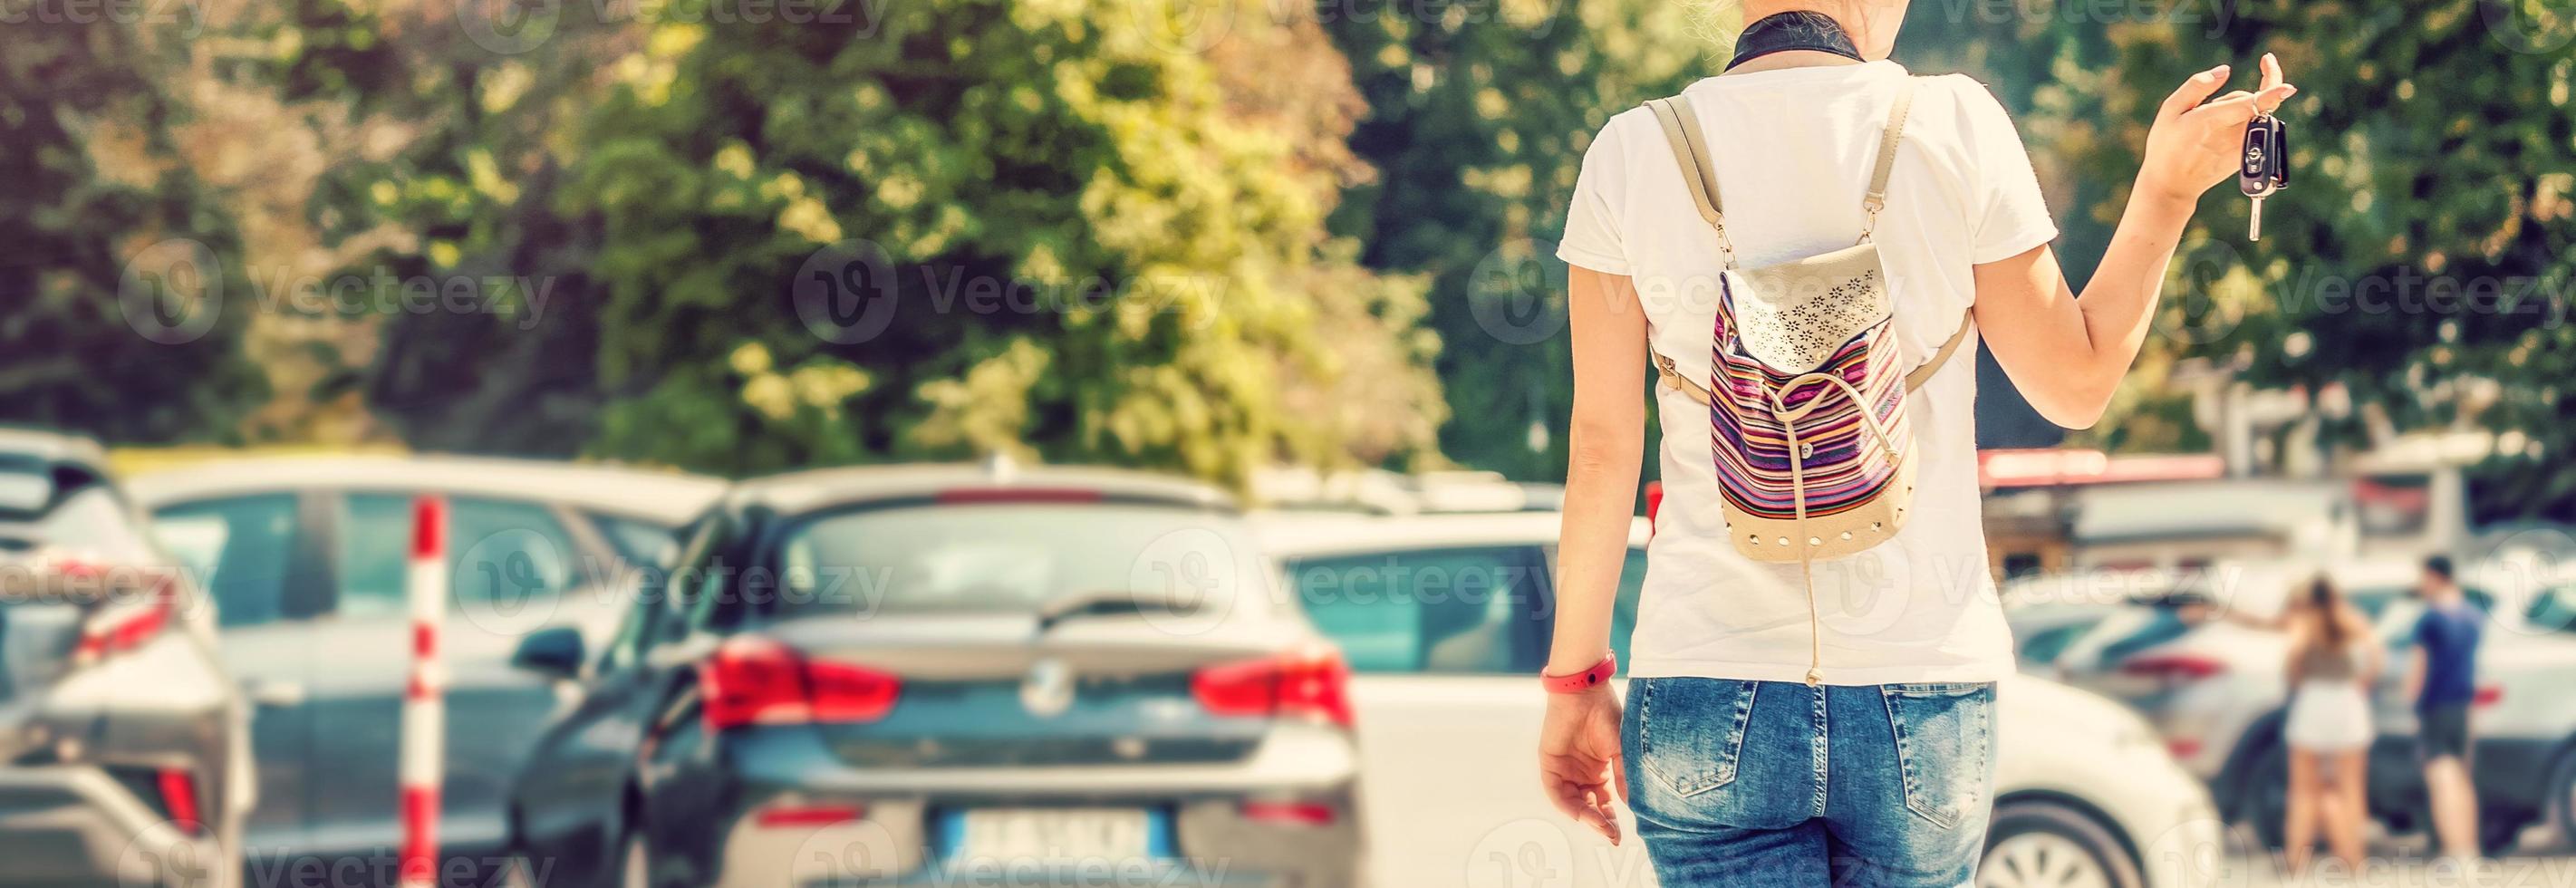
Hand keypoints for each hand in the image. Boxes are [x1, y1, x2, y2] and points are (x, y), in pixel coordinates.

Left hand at [1538, 683, 1625, 844]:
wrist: (1586, 691)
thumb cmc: (1607, 715)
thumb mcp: (1621, 750)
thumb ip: (1624, 777)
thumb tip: (1632, 806)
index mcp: (1601, 772)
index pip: (1606, 804)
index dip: (1612, 822)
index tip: (1619, 839)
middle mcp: (1583, 774)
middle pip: (1590, 807)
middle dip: (1600, 824)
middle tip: (1611, 836)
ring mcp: (1566, 770)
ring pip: (1573, 803)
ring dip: (1586, 817)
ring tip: (1600, 825)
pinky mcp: (1550, 764)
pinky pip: (1556, 791)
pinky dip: (1567, 804)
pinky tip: (1582, 812)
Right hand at [2135, 53, 2298, 204]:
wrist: (2171, 185)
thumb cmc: (2166, 145)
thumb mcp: (2170, 109)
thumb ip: (2197, 85)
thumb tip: (2225, 70)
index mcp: (2212, 121)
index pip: (2251, 105)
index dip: (2271, 92)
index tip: (2289, 88)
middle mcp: (2232, 135)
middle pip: (2254, 101)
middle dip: (2239, 97)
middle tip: (2210, 106)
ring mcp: (2242, 147)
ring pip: (2257, 114)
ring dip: (2241, 110)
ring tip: (2211, 124)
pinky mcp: (2246, 155)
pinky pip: (2256, 128)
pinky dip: (2244, 123)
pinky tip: (2221, 132)